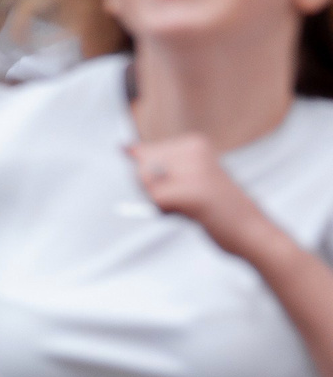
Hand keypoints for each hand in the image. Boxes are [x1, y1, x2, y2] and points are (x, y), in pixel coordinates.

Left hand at [129, 134, 271, 257]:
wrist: (254, 233)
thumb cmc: (216, 208)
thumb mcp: (186, 177)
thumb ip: (155, 162)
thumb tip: (122, 147)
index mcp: (194, 142)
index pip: (142, 153)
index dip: (153, 178)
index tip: (182, 185)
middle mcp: (194, 150)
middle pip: (140, 168)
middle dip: (152, 189)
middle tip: (186, 199)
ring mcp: (195, 170)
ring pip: (145, 182)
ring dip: (160, 201)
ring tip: (190, 206)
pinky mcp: (194, 192)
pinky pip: (155, 200)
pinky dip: (166, 212)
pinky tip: (192, 214)